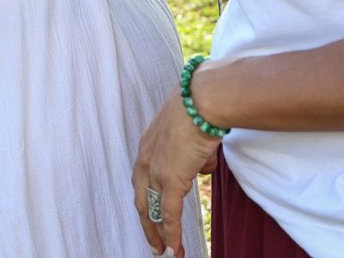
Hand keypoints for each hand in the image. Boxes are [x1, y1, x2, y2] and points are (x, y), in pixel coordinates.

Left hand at [132, 86, 220, 257]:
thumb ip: (194, 154)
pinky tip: (174, 248)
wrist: (202, 101)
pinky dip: (171, 233)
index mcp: (148, 145)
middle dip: (147, 222)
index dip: (147, 198)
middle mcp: (146, 159)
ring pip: (152, 210)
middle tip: (153, 241)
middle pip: (141, 198)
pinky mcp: (170, 180)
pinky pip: (168, 214)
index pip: (142, 179)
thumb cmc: (201, 108)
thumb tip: (202, 167)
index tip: (152, 213)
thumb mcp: (192, 133)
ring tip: (165, 251)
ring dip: (158, 233)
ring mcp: (155, 170)